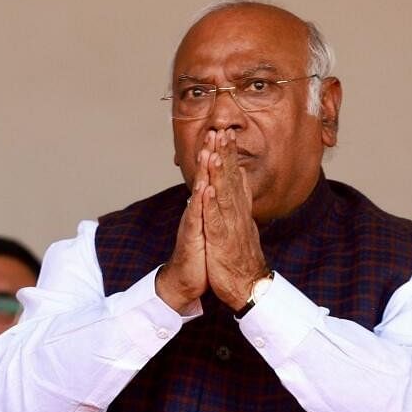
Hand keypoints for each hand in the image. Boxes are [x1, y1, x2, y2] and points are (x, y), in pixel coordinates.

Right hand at [156, 130, 214, 311]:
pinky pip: (196, 217)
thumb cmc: (201, 254)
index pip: (212, 177)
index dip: (218, 155)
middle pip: (204, 178)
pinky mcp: (192, 237)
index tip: (224, 135)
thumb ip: (212, 207)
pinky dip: (200, 203)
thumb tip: (214, 190)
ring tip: (207, 151)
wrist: (187, 280)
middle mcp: (198, 211)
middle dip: (209, 154)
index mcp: (205, 208)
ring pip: (199, 193)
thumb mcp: (210, 226)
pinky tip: (203, 188)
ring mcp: (193, 222)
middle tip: (214, 131)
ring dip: (203, 173)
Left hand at [202, 129, 268, 310]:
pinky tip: (208, 188)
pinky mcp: (222, 240)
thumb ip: (240, 204)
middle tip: (222, 131)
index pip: (235, 177)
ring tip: (215, 151)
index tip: (225, 134)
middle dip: (226, 154)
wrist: (247, 285)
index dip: (230, 155)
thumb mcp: (240, 226)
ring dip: (220, 172)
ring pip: (225, 194)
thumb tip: (241, 184)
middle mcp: (237, 213)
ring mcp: (230, 225)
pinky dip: (213, 203)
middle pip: (232, 179)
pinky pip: (217, 219)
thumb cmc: (240, 257)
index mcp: (239, 209)